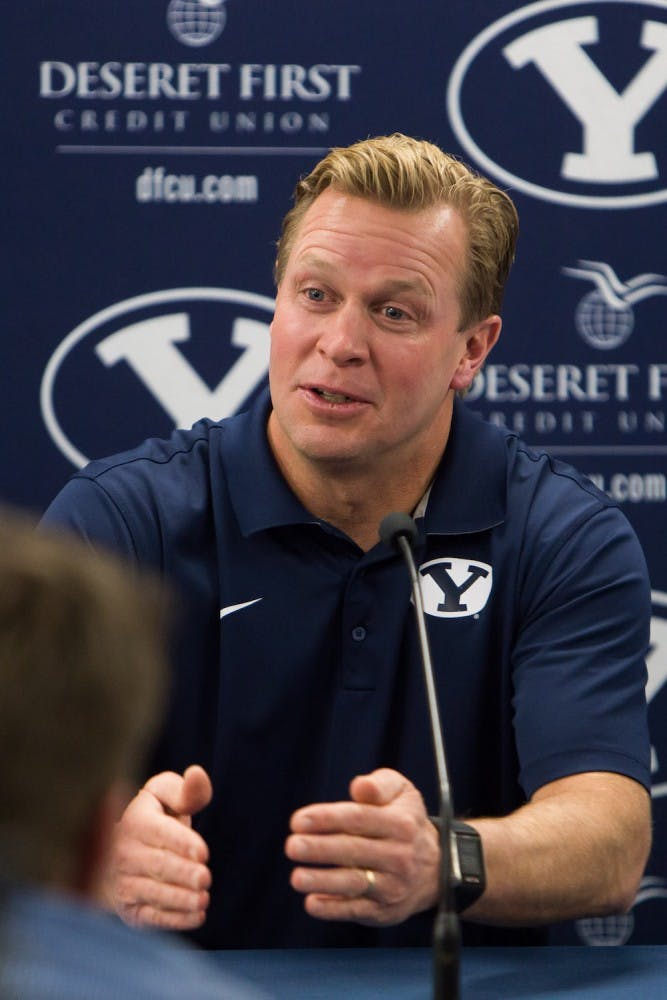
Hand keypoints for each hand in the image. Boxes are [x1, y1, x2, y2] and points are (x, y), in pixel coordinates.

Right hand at [109, 764, 212, 929]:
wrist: (133, 848)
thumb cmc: (159, 816)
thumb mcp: (170, 795)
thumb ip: (188, 790)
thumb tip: (197, 773)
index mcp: (136, 820)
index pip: (160, 832)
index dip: (182, 842)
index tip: (203, 852)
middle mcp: (124, 852)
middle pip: (158, 865)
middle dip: (183, 873)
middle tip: (205, 878)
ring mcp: (124, 882)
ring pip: (153, 892)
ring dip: (179, 899)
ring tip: (203, 899)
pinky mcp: (130, 907)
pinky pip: (150, 916)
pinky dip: (173, 920)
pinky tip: (196, 917)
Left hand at [285, 768, 439, 925]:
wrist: (437, 869)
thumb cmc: (406, 821)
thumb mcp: (402, 793)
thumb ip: (380, 784)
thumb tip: (358, 787)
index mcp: (401, 823)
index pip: (359, 819)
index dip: (327, 819)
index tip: (298, 820)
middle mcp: (399, 856)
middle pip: (353, 850)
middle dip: (320, 849)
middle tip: (292, 846)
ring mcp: (393, 885)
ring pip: (354, 883)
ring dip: (323, 881)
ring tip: (297, 877)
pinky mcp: (384, 910)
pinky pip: (357, 909)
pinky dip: (333, 909)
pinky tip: (312, 902)